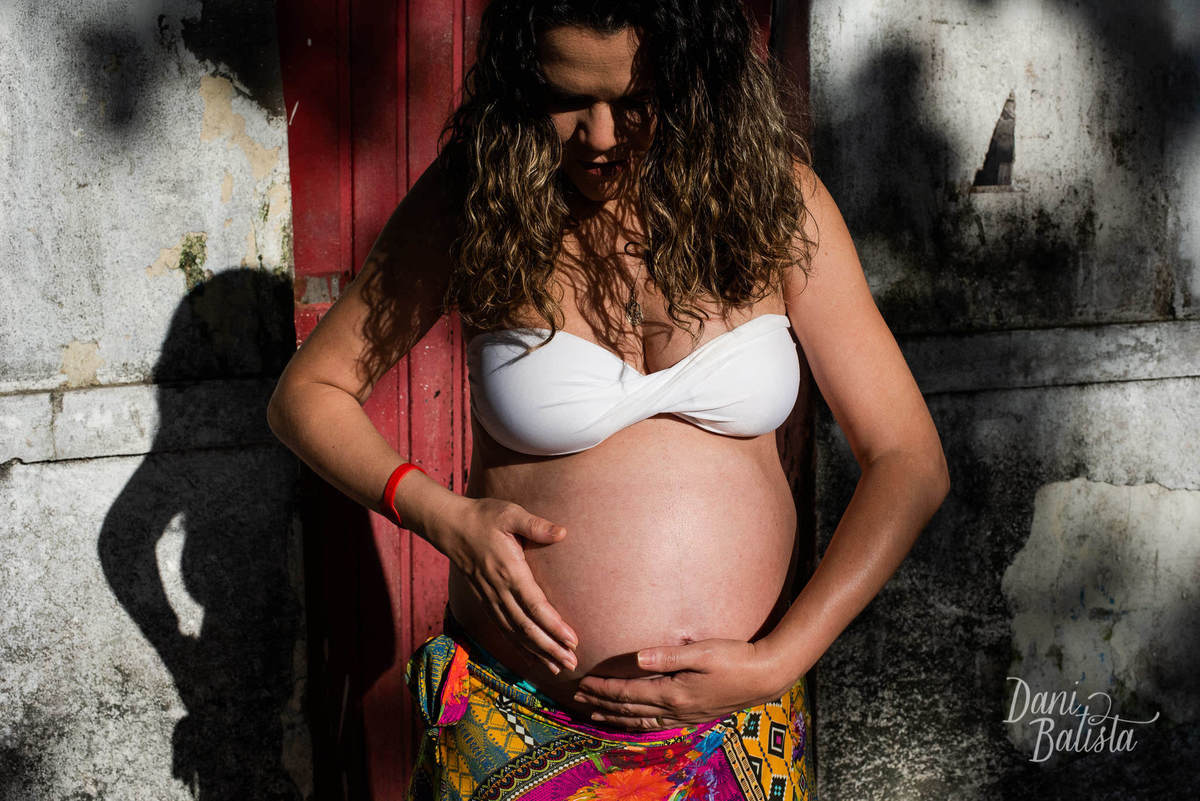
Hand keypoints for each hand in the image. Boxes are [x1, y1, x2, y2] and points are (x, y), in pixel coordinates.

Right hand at [431, 496, 578, 673]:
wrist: (451, 526)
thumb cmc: (484, 517)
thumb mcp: (511, 514)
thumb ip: (536, 526)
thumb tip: (562, 533)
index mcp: (509, 571)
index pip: (534, 605)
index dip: (553, 625)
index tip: (572, 639)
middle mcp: (498, 591)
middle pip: (526, 627)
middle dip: (549, 648)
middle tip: (572, 663)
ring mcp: (490, 599)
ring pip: (515, 634)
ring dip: (537, 652)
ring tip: (558, 668)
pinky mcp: (485, 601)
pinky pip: (503, 630)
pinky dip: (519, 647)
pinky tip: (533, 658)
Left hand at [572, 639, 787, 730]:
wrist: (765, 677)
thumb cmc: (734, 658)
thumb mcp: (701, 651)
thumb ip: (667, 656)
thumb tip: (637, 658)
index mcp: (674, 692)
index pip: (629, 692)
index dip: (604, 688)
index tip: (584, 682)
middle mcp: (676, 710)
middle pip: (630, 709)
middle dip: (602, 703)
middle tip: (579, 697)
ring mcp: (685, 717)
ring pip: (641, 721)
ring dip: (616, 717)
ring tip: (596, 715)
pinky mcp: (694, 717)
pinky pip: (658, 725)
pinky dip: (638, 725)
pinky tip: (633, 722)